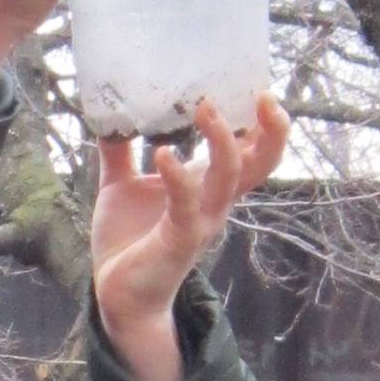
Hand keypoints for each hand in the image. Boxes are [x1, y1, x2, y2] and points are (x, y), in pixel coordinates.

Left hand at [91, 91, 287, 380]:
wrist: (116, 292)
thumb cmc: (128, 240)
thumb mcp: (121, 185)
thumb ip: (120, 152)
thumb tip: (109, 114)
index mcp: (207, 186)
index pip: (251, 151)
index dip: (264, 123)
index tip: (260, 88)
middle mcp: (214, 202)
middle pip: (260, 164)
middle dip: (270, 131)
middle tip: (263, 95)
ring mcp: (200, 221)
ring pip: (230, 178)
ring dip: (223, 142)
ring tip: (206, 109)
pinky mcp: (179, 239)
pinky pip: (185, 205)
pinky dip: (178, 177)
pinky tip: (164, 154)